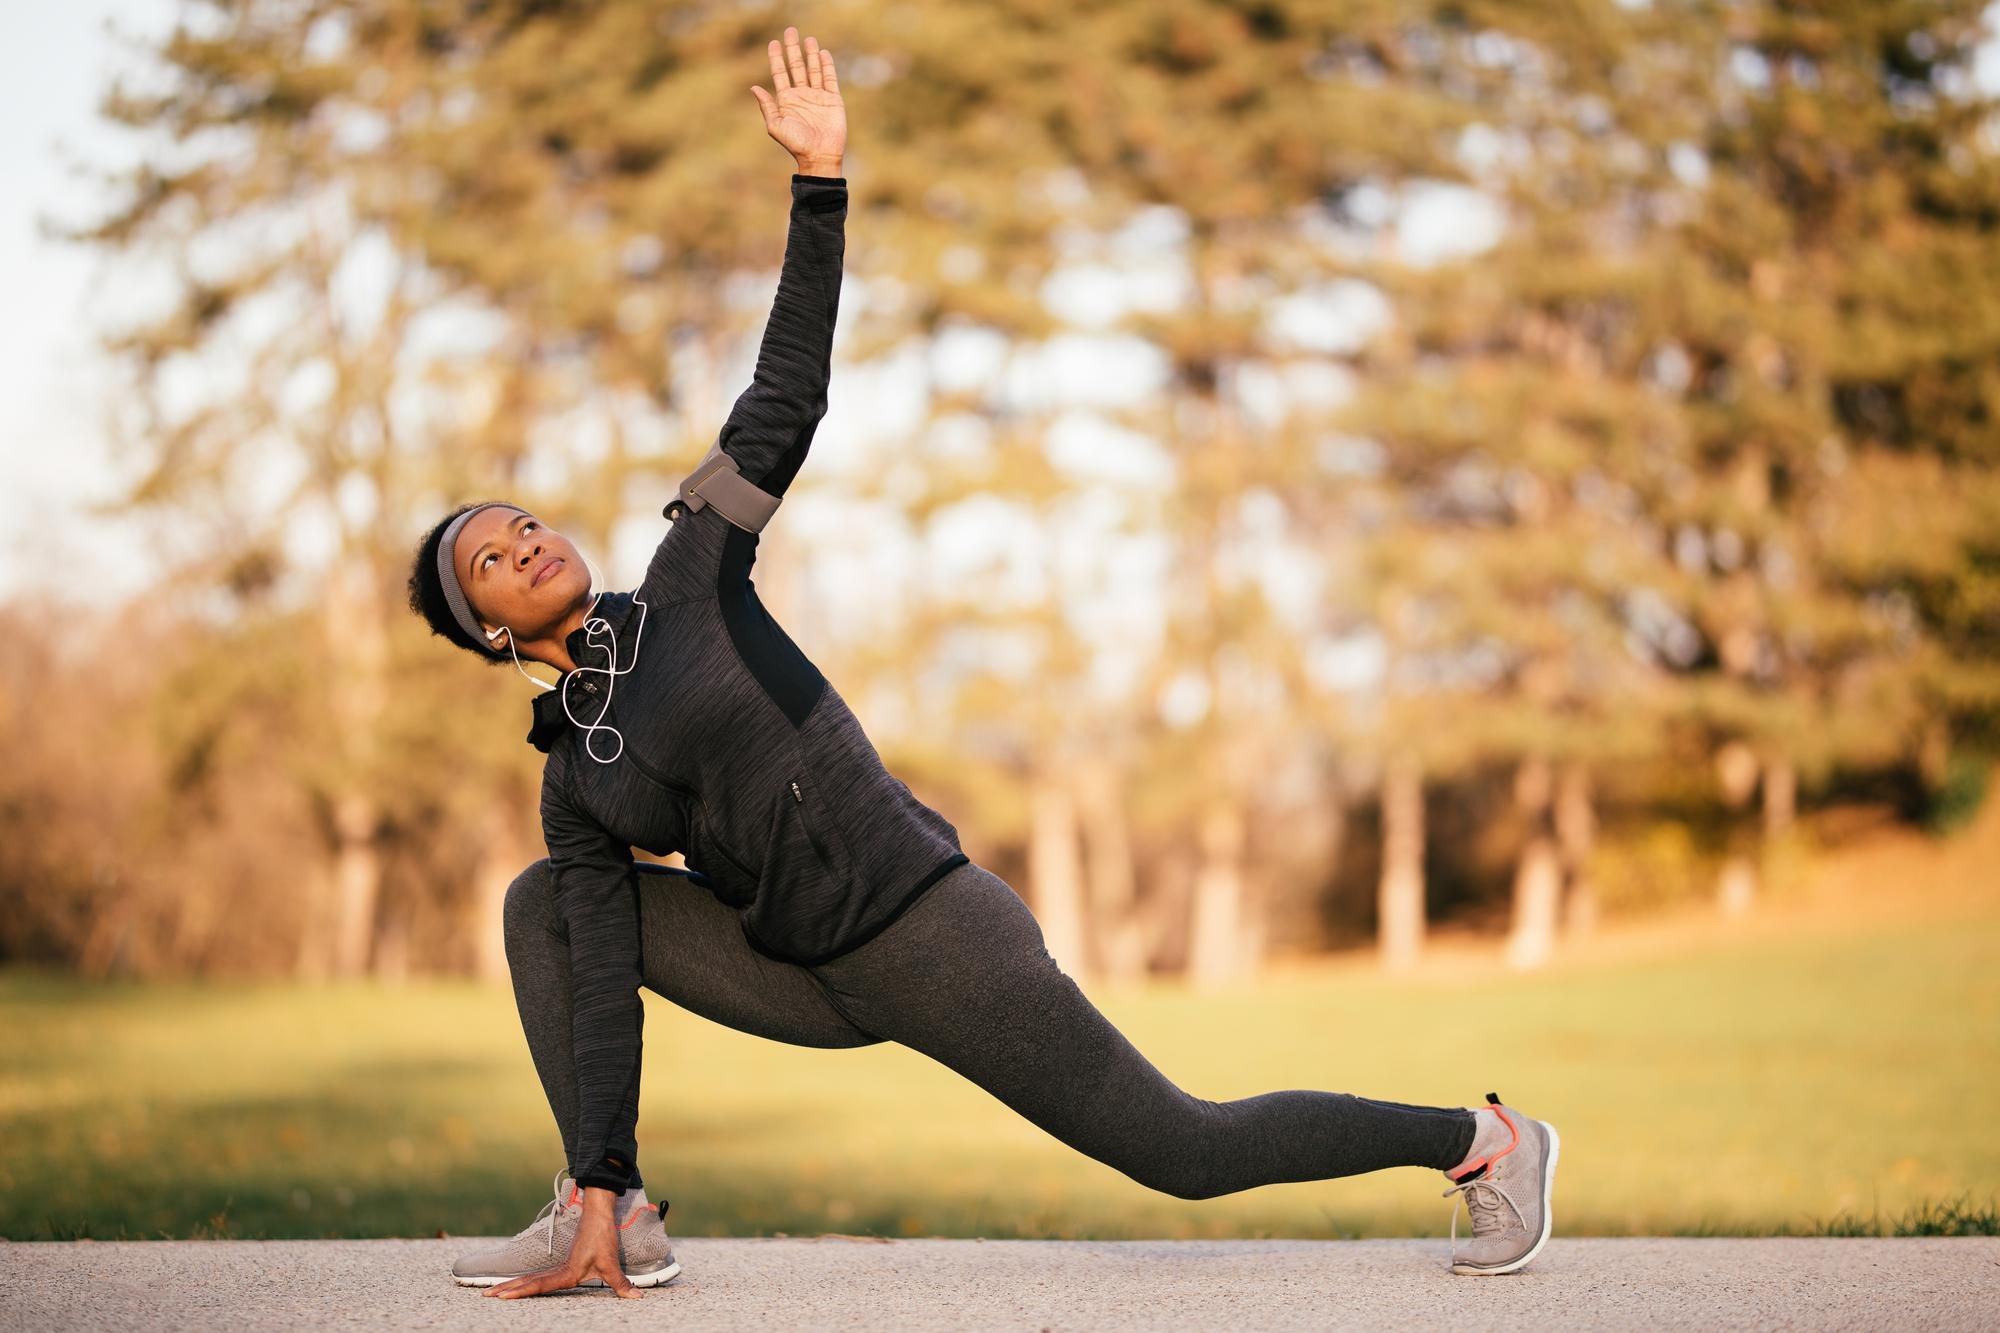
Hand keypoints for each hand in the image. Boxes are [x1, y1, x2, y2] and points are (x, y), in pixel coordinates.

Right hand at [483, 1188, 638, 1299]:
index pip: (539, 1285)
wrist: (598, 1214)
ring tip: (492, 1292)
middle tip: (486, 1296)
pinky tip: (516, 1285)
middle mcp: (558, 1270)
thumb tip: (636, 1298)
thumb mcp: (611, 1264)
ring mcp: (558, 1266)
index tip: (501, 1296)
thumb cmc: (603, 1237)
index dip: (521, 1292)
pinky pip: (537, 1275)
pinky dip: (524, 1281)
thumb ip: (621, 1284)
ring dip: (512, 1284)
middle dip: (507, 1290)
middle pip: (528, 1281)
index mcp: (566, 1272)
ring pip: (530, 1277)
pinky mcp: (562, 1263)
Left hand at [750, 25, 845, 174]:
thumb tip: (754, 87)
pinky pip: (829, 79)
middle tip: (790, 31)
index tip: (774, 43)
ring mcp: (817, 96)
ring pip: (813, 69)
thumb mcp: (776, 126)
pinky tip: (823, 54)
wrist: (819, 156)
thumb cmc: (796, 144)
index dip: (777, 58)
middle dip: (793, 49)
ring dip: (810, 54)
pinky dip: (827, 66)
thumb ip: (767, 106)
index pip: (780, 73)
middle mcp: (801, 95)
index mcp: (786, 100)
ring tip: (808, 39)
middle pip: (796, 66)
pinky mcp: (832, 100)